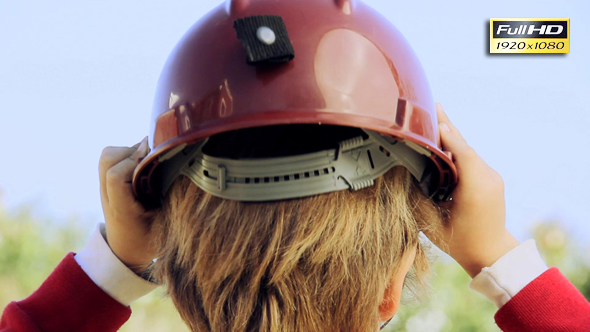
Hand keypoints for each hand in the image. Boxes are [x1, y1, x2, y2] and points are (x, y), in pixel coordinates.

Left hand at [99, 137, 157, 273]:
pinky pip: (112, 159)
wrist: (125, 252)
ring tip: (148, 161)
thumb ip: (170, 198)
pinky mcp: (107, 183)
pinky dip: (127, 156)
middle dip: (132, 151)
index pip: (116, 175)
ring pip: (108, 155)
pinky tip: (143, 167)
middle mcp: (109, 195)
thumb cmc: (149, 240)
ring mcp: (105, 188)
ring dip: (128, 152)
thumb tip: (182, 167)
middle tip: (152, 158)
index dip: (135, 162)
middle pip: (108, 158)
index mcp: (121, 208)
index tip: (156, 161)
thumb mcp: (165, 224)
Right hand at [427, 103, 519, 277]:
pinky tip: (443, 140)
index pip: (461, 152)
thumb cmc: (461, 243)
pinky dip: (457, 148)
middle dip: (447, 127)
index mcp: (475, 189)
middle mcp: (487, 179)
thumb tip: (404, 174)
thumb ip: (420, 197)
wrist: (493, 254)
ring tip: (434, 118)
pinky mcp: (490, 180)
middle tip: (433, 105)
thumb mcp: (434, 223)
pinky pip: (471, 159)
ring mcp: (491, 178)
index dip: (447, 134)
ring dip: (451, 137)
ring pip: (468, 151)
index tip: (433, 118)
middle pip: (465, 146)